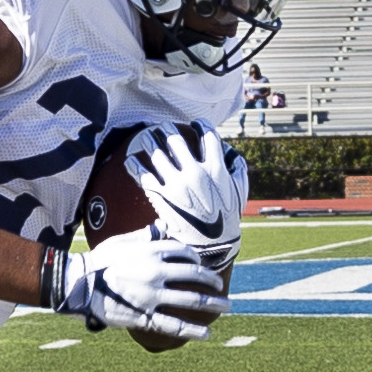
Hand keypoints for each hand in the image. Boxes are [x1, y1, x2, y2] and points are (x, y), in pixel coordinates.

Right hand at [54, 230, 223, 340]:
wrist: (78, 283)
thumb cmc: (99, 260)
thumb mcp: (122, 241)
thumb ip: (145, 236)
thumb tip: (161, 226)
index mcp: (152, 251)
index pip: (184, 253)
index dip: (197, 260)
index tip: (202, 267)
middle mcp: (157, 272)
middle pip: (195, 275)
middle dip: (212, 281)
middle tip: (221, 287)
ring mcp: (152, 295)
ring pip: (192, 300)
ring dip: (213, 303)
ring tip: (227, 305)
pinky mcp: (145, 315)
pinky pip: (174, 324)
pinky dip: (193, 330)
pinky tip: (207, 333)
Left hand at [126, 122, 246, 273]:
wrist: (213, 247)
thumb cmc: (227, 219)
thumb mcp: (239, 192)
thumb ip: (236, 170)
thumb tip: (231, 154)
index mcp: (216, 169)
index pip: (207, 134)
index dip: (200, 125)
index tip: (194, 124)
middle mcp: (196, 173)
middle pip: (175, 139)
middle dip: (167, 129)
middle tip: (163, 129)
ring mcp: (177, 185)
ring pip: (155, 152)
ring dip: (147, 140)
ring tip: (145, 138)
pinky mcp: (161, 197)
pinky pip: (142, 174)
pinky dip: (134, 165)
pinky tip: (132, 161)